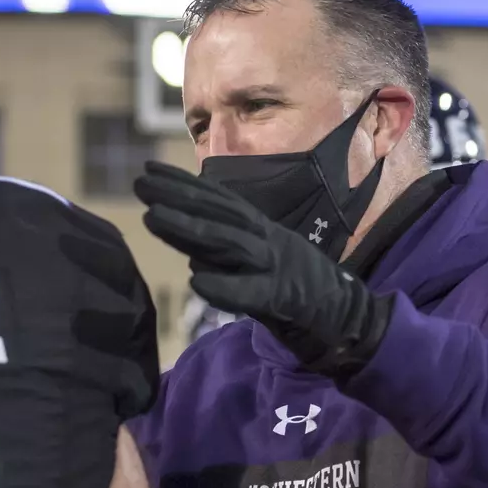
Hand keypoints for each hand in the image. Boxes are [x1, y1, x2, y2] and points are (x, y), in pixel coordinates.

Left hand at [134, 161, 391, 378]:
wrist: (348, 319)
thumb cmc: (296, 292)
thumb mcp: (258, 265)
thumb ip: (228, 256)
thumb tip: (192, 252)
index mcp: (260, 231)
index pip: (218, 202)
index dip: (184, 184)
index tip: (149, 169)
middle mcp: (266, 241)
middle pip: (218, 215)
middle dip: (177, 197)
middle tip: (139, 182)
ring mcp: (277, 267)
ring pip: (230, 244)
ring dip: (190, 230)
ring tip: (152, 217)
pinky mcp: (287, 300)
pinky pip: (253, 294)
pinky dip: (227, 287)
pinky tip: (197, 282)